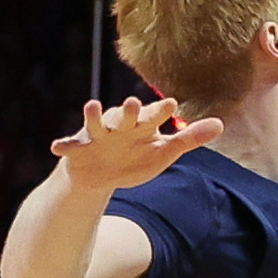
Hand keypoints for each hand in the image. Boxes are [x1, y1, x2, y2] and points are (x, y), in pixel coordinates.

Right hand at [50, 95, 222, 192]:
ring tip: (92, 106)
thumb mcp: (163, 151)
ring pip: (96, 123)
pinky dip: (64, 145)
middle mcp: (120, 125)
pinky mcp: (79, 148)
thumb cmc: (136, 157)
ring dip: (94, 116)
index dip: (161, 111)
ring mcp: (98, 135)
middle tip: (133, 103)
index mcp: (142, 125)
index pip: (154, 116)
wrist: (102, 174)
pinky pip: (71, 145)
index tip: (172, 105)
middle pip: (126, 116)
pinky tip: (56, 147)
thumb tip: (220, 124)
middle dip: (128, 111)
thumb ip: (189, 138)